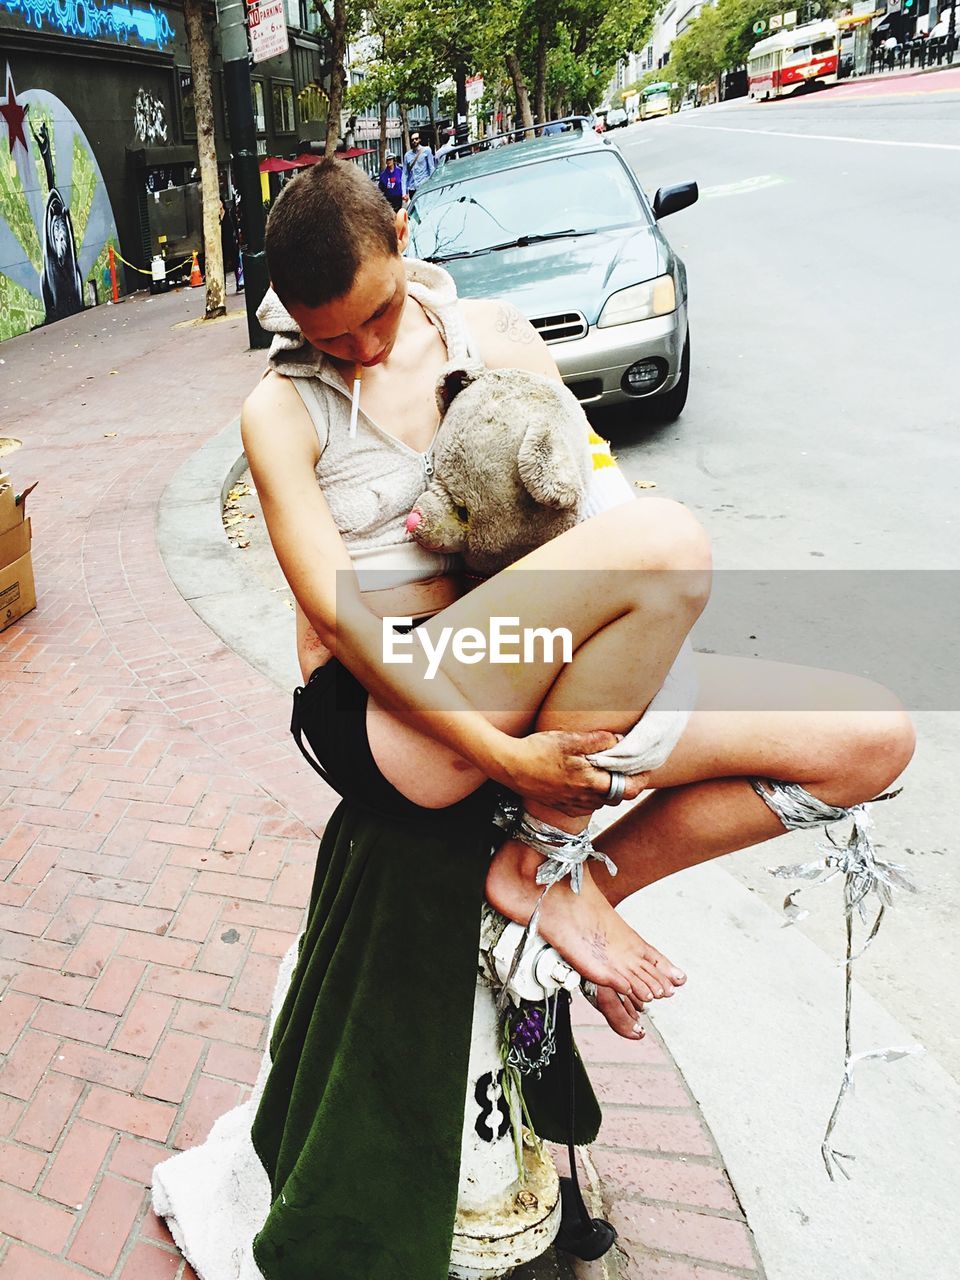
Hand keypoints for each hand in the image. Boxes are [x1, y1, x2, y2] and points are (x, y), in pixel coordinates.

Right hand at [493, 730, 648, 816]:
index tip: (645, 769)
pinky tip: (583, 782)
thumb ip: (599, 740)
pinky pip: (583, 806)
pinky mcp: (558, 805)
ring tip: (603, 772)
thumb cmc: (538, 750)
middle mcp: (583, 799)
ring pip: (599, 802)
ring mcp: (570, 805)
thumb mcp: (570, 739)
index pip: (627, 790)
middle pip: (615, 797)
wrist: (509, 765)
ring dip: (606, 790)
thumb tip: (619, 740)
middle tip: (625, 766)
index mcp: (590, 783)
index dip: (640, 780)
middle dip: (623, 783)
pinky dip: (590, 796)